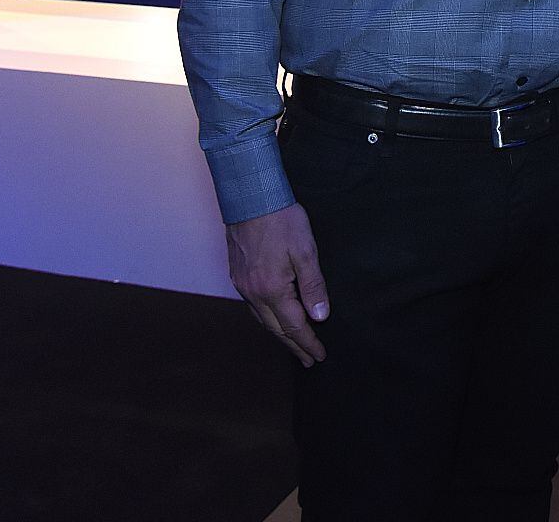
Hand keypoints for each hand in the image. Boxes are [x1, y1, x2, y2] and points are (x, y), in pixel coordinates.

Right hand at [225, 203, 329, 366]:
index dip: (308, 342)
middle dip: (294, 346)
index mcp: (272, 289)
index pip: (294, 326)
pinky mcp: (238, 275)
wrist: (251, 198)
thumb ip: (313, 286)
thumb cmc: (282, 221)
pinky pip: (253, 307)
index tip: (319, 356)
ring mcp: (242, 284)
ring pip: (262, 319)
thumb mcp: (306, 251)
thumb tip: (320, 316)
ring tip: (293, 345)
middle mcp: (253, 292)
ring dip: (279, 334)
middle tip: (308, 360)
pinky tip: (274, 318)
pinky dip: (267, 319)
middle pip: (276, 328)